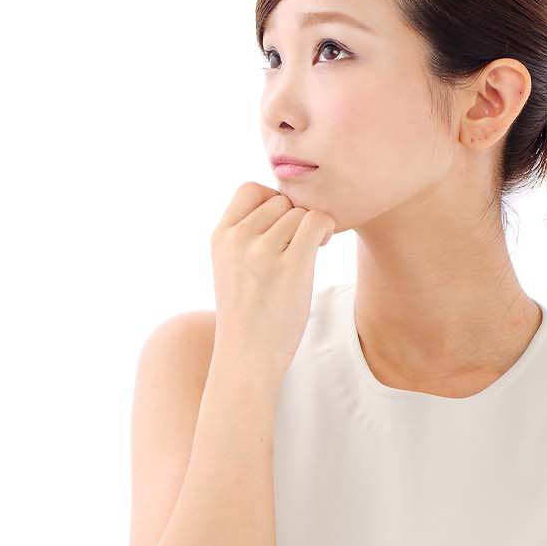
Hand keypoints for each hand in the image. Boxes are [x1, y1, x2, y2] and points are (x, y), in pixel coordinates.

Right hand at [209, 181, 336, 379]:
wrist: (247, 357)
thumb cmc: (247, 314)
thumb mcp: (231, 266)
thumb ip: (246, 233)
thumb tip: (286, 201)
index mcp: (220, 236)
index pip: (250, 188)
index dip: (271, 201)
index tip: (279, 228)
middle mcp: (237, 239)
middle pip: (280, 200)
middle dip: (293, 218)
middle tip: (298, 245)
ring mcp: (262, 252)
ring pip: (300, 212)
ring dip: (310, 229)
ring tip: (308, 253)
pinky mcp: (290, 266)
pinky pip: (316, 222)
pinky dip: (325, 228)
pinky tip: (322, 247)